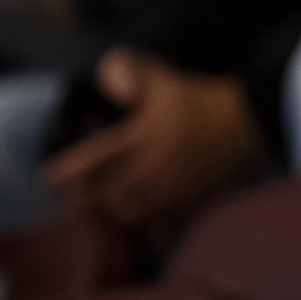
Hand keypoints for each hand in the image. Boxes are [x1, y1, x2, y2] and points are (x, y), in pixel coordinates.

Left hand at [46, 49, 263, 226]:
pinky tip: (141, 229)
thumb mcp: (161, 75)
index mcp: (139, 138)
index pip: (90, 162)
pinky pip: (163, 224)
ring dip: (112, 216)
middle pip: (106, 196)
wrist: (249, 120)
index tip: (51, 176)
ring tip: (101, 215)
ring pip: (131, 214)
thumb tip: (105, 85)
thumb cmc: (202, 98)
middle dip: (85, 201)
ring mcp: (173, 189)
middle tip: (71, 201)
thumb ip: (125, 70)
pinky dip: (148, 229)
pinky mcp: (191, 200)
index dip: (66, 172)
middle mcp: (152, 169)